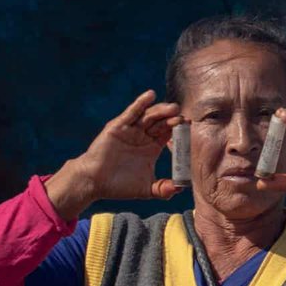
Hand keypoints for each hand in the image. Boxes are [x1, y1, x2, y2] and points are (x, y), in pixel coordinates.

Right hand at [48, 90, 183, 217]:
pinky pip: (131, 113)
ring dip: (161, 110)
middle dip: (172, 118)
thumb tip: (180, 189)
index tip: (190, 125)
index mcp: (152, 147)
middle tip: (184, 117)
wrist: (94, 183)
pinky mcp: (118, 126)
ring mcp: (131, 130)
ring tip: (173, 108)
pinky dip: (140, 103)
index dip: (179, 129)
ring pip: (149, 116)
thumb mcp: (147, 188)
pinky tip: (150, 95)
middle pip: (161, 122)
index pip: (169, 133)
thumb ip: (163, 189)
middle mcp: (142, 136)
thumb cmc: (119, 185)